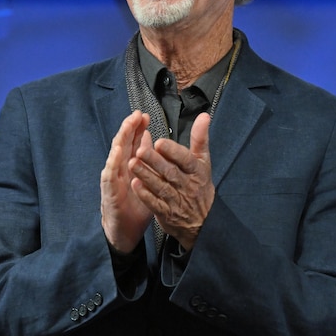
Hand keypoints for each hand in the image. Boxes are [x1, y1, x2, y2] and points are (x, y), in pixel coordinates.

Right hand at [100, 111, 153, 253]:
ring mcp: (112, 180)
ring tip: (127, 126)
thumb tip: (149, 137)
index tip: (144, 115)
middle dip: (129, 128)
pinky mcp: (109, 192)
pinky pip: (109, 175)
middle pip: (123, 144)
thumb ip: (147, 159)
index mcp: (129, 166)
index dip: (137, 128)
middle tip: (136, 114)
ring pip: (115, 155)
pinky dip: (113, 162)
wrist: (125, 231)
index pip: (132, 143)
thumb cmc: (136, 204)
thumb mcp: (146, 180)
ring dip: (121, 140)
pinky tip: (117, 152)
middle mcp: (119, 170)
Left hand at [129, 112, 214, 250]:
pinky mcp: (166, 213)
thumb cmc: (200, 185)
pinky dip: (145, 195)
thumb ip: (200, 138)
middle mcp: (187, 185)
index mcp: (197, 171)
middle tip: (139, 150)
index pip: (186, 160)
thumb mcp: (204, 161)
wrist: (203, 220)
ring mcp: (176, 200)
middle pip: (170, 172)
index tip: (159, 142)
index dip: (173, 152)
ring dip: (146, 175)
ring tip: (132, 163)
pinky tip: (135, 184)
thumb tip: (204, 115)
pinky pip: (155, 203)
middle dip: (154, 161)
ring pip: (160, 186)